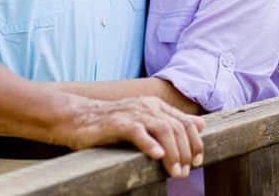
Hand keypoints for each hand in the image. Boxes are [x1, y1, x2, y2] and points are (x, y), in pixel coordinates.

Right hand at [63, 96, 204, 177]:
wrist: (77, 118)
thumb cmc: (111, 123)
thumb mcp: (145, 119)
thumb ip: (172, 121)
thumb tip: (201, 124)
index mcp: (156, 106)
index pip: (185, 122)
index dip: (196, 142)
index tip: (198, 161)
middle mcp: (148, 107)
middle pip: (177, 128)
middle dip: (185, 152)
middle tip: (185, 172)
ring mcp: (133, 113)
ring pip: (163, 129)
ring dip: (173, 153)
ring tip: (175, 171)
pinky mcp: (118, 123)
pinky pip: (138, 132)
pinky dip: (149, 143)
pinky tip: (156, 156)